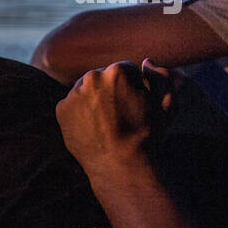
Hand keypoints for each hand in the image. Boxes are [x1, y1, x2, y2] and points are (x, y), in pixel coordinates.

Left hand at [56, 60, 165, 182]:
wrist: (119, 165)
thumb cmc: (147, 135)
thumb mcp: (166, 104)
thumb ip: (160, 77)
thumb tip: (146, 62)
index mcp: (117, 71)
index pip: (127, 70)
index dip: (135, 87)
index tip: (136, 105)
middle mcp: (91, 77)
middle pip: (104, 77)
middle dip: (112, 90)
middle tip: (120, 115)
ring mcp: (73, 93)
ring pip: (87, 89)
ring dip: (95, 99)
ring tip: (107, 122)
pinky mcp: (61, 109)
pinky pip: (73, 104)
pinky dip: (80, 112)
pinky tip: (93, 127)